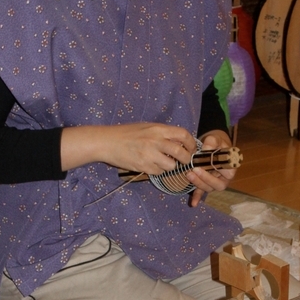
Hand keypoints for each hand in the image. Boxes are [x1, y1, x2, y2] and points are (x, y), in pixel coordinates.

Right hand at [60, 122, 196, 174]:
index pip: (183, 135)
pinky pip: (158, 172)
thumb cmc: (127, 133)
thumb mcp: (147, 127)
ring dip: (170, 166)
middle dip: (186, 159)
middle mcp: (156, 141)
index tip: (191, 149)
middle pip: (182, 153)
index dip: (191, 143)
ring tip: (162, 162)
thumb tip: (180, 142)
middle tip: (184, 161)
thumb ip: (163, 134)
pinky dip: (157, 170)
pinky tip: (150, 165)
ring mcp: (149, 154)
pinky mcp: (143, 166)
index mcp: (158, 129)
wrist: (107, 142)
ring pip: (171, 166)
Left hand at [188, 130, 236, 207]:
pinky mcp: (205, 183)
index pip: (229, 173)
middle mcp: (224, 178)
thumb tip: (206, 149)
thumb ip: (212, 142)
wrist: (212, 145)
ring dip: (199, 183)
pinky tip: (193, 204)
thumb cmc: (217, 142)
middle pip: (218, 185)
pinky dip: (197, 197)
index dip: (220, 171)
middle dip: (206, 179)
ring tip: (188, 174)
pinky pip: (202, 192)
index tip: (209, 162)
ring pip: (209, 188)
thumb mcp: (216, 139)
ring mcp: (214, 182)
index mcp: (231, 167)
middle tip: (195, 169)